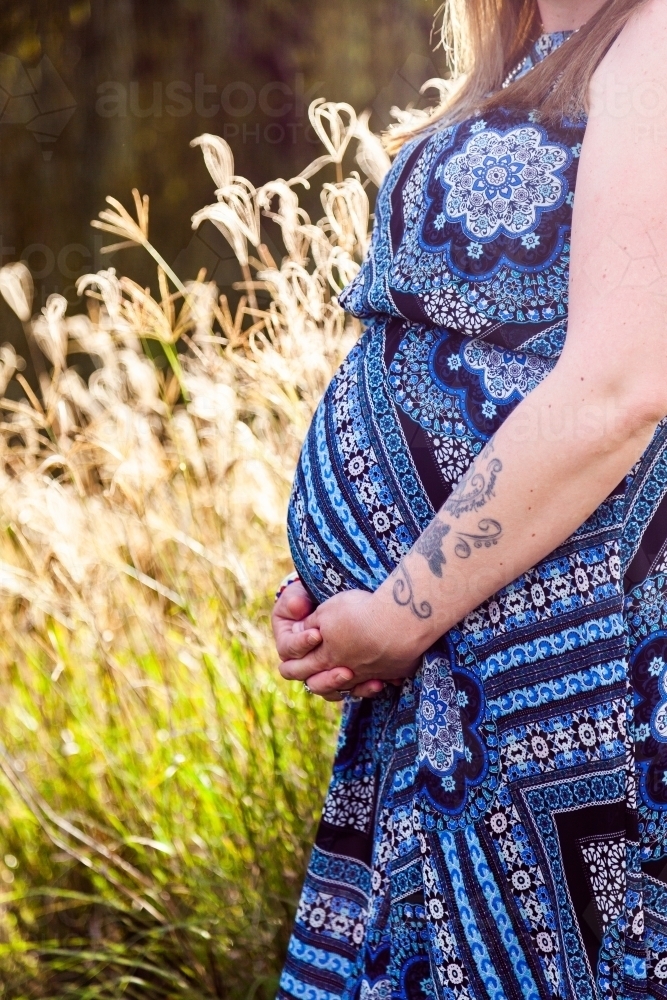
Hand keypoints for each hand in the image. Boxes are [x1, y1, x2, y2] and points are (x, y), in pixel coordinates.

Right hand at [272, 581, 388, 700]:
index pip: (288, 649)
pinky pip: (349, 691)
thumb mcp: (301, 595)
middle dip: (322, 672)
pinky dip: (362, 689)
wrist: (339, 606)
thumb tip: (296, 607)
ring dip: (335, 683)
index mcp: (289, 643)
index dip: (301, 642)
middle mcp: (304, 662)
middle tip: (341, 666)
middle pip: (304, 676)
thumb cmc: (313, 598)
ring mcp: (325, 671)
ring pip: (324, 689)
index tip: (317, 634)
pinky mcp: (346, 677)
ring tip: (350, 673)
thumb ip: (295, 601)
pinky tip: (377, 683)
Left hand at [279, 589, 420, 698]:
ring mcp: (368, 675)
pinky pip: (377, 684)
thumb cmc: (358, 613)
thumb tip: (299, 633)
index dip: (291, 666)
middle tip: (308, 675)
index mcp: (324, 658)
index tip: (290, 661)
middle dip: (315, 681)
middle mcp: (345, 672)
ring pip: (348, 690)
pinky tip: (374, 678)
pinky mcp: (391, 674)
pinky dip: (372, 683)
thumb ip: (310, 626)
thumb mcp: (326, 612)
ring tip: (343, 676)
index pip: (298, 669)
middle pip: (321, 686)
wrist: (398, 620)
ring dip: (343, 686)